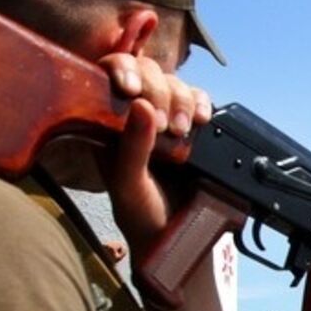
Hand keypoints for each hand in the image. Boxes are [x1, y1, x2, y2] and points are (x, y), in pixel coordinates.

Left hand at [96, 53, 212, 255]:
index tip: (131, 89)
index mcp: (107, 122)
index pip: (112, 73)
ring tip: (182, 132)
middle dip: (159, 92)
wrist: (176, 242)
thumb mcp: (128, 185)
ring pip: (177, 84)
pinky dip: (203, 104)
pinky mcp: (193, 128)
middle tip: (165, 127)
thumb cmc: (141, 218)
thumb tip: (143, 105)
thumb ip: (132, 147)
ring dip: (182, 101)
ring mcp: (166, 120)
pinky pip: (201, 100)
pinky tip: (202, 120)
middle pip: (149, 73)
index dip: (123, 69)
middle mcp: (136, 115)